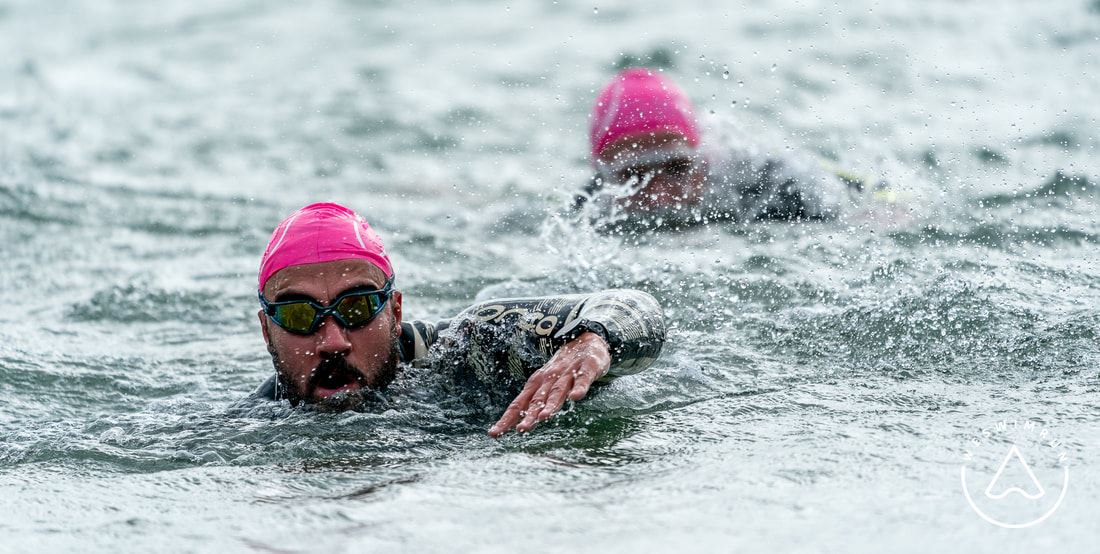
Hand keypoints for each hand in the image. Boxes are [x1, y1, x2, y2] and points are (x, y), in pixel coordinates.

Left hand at [488, 331, 610, 436]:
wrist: (585, 340)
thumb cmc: (562, 369)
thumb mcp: (546, 385)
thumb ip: (535, 404)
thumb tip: (517, 425)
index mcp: (537, 384)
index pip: (519, 404)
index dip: (507, 419)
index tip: (495, 434)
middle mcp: (549, 378)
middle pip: (537, 400)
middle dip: (529, 415)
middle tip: (521, 430)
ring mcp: (568, 373)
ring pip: (557, 390)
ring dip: (551, 403)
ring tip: (544, 417)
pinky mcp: (587, 367)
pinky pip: (582, 379)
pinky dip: (578, 388)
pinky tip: (575, 397)